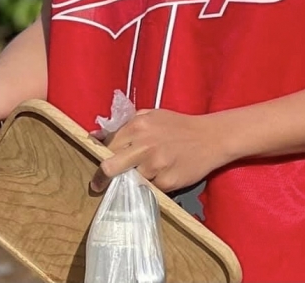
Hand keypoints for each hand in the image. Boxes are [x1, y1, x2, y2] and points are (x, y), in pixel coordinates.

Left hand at [91, 109, 228, 193]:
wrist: (210, 138)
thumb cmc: (176, 126)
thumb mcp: (149, 116)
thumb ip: (122, 125)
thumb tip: (94, 135)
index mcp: (137, 126)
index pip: (107, 146)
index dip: (99, 157)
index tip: (96, 167)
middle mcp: (144, 146)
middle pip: (110, 167)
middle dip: (102, 178)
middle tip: (97, 185)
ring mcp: (156, 166)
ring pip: (130, 180)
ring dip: (132, 179)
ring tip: (145, 172)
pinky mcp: (167, 182)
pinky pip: (149, 188)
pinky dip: (151, 185)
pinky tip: (161, 175)